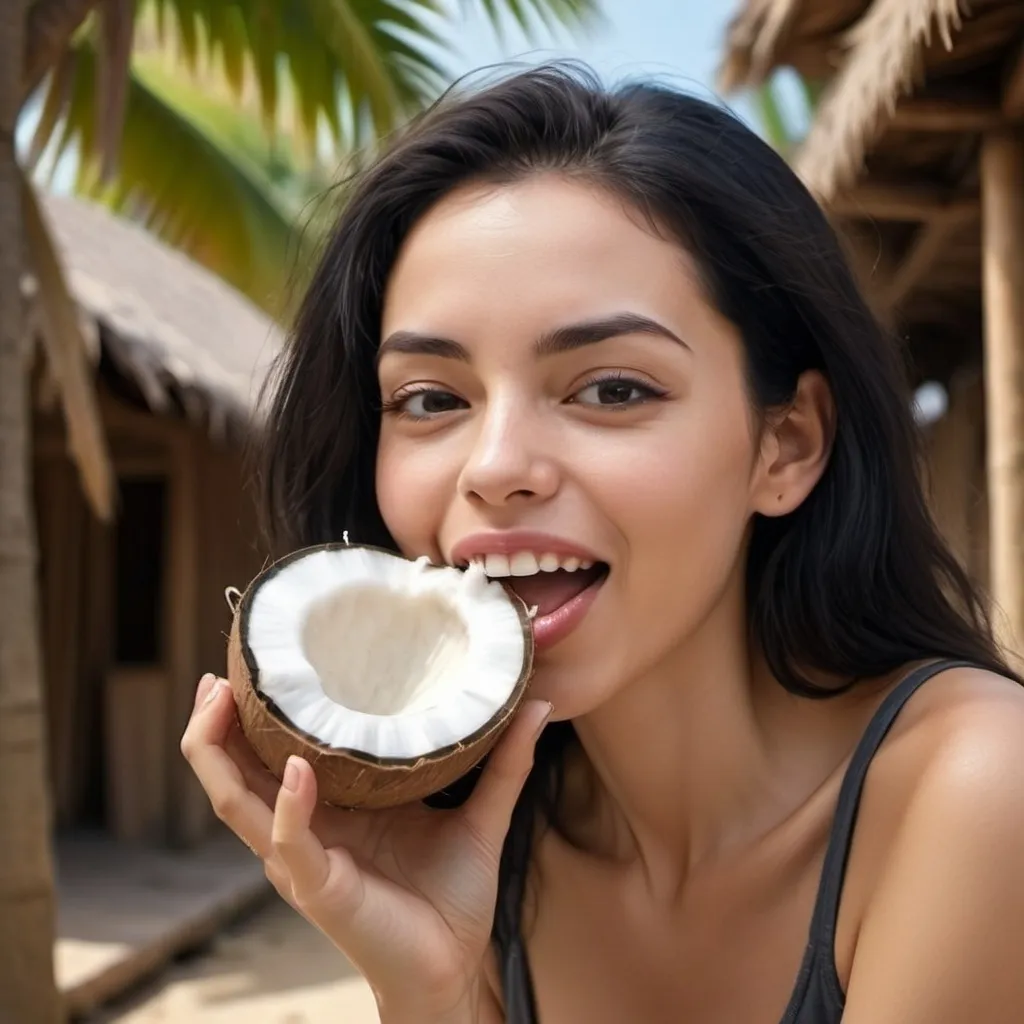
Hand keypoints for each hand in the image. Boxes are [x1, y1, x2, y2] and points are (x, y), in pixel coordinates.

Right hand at [180, 673, 550, 1018]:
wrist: (454, 968)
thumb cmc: (451, 897)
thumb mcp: (480, 815)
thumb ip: (503, 761)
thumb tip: (535, 703)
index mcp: (328, 807)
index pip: (269, 754)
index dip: (248, 714)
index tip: (252, 661)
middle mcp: (302, 829)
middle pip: (233, 774)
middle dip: (213, 725)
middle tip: (215, 676)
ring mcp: (303, 859)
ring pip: (236, 802)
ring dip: (220, 752)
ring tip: (220, 701)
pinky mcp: (318, 887)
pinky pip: (288, 841)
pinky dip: (287, 805)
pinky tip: (295, 769)